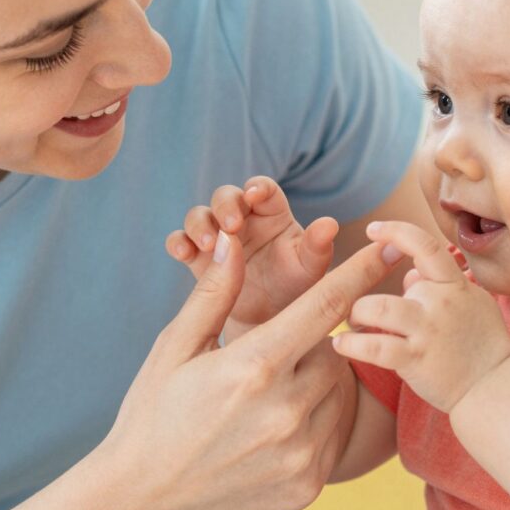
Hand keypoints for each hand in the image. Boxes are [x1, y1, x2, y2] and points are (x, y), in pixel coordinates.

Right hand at [103, 232, 399, 509]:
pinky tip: (269, 432)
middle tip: (270, 358)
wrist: (139, 505)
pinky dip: (312, 423)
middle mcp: (285, 410)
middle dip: (311, 344)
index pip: (327, 306)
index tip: (393, 249)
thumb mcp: (174, 348)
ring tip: (262, 399)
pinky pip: (332, 435)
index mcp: (253, 366)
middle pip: (334, 351)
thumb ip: (213, 294)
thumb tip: (234, 243)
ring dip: (312, 383)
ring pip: (336, 393)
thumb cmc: (152, 415)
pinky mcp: (308, 487)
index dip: (363, 272)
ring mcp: (301, 454)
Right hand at [165, 176, 337, 329]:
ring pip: (200, 215)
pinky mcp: (197, 257)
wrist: (269, 322)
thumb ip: (317, 246)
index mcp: (272, 212)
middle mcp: (242, 218)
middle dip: (225, 205)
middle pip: (226, 196)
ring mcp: (217, 236)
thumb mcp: (309, 269)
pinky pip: (181, 241)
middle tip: (231, 224)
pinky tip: (182, 253)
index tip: (254, 194)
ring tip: (207, 244)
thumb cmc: (296, 288)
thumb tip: (331, 224)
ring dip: (200, 224)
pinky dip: (178, 242)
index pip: (262, 188)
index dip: (256, 187)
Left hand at [331, 220, 509, 413]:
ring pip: (377, 308)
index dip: (396, 231)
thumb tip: (410, 272)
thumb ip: (439, 286)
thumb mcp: (470, 305)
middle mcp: (441, 302)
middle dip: (372, 299)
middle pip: (393, 285)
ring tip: (351, 325)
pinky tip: (341, 345)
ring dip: (357, 314)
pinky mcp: (416, 359)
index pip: (425, 245)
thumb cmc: (482, 346)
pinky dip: (352, 345)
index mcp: (455, 284)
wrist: (497, 387)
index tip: (372, 229)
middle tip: (360, 315)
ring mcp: (428, 330)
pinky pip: (375, 347)